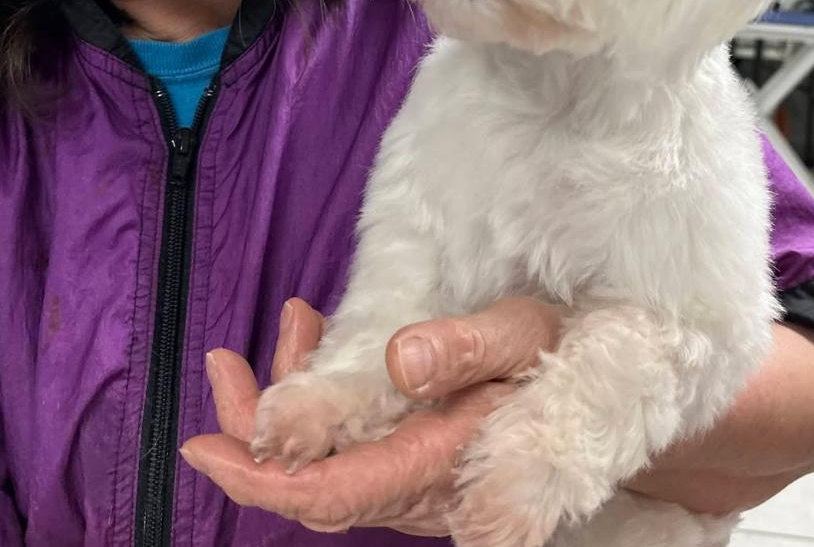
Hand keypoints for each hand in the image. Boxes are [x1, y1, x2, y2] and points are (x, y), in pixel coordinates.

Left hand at [181, 296, 564, 534]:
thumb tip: (402, 358)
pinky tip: (327, 338)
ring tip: (291, 323)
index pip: (328, 491)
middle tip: (223, 364)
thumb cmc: (569, 358)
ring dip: (292, 400)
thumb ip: (468, 349)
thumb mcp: (525, 336)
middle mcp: (416, 483)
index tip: (203, 445)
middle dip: (256, 429)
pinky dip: (327, 394)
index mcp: (436, 462)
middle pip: (311, 481)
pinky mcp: (418, 454)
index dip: (259, 475)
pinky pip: (355, 442)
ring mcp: (415, 474)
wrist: (610, 396)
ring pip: (328, 459)